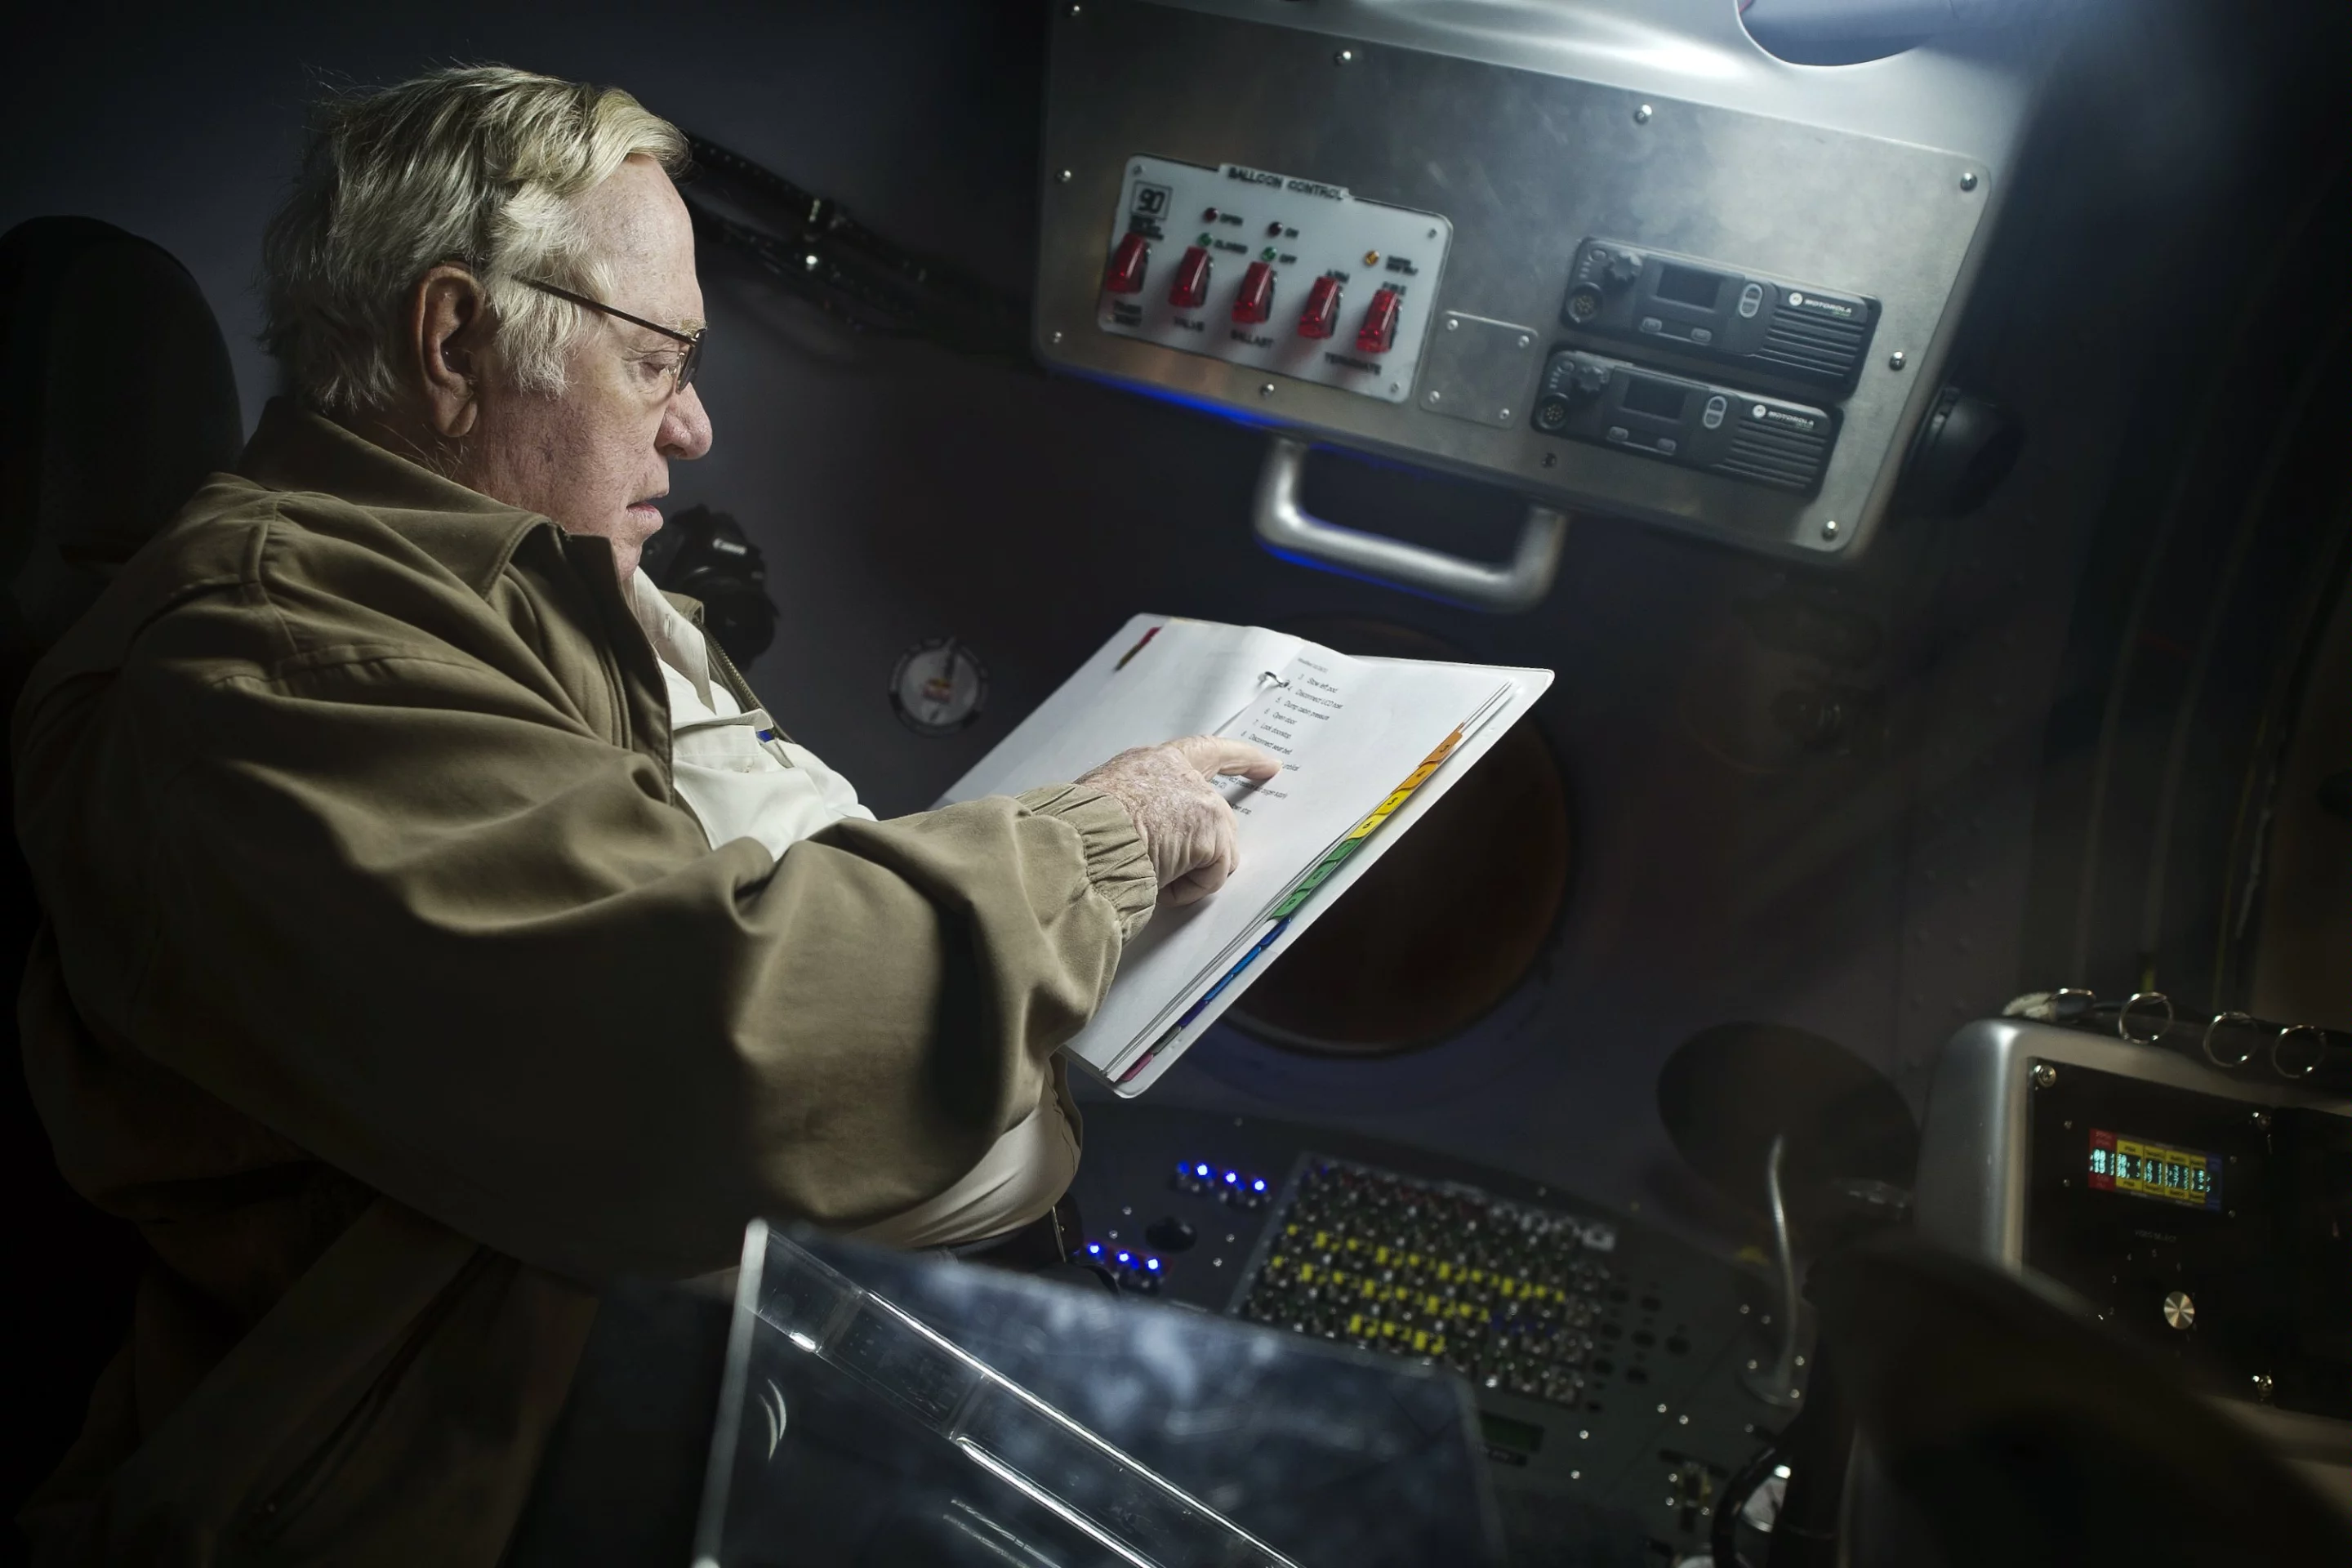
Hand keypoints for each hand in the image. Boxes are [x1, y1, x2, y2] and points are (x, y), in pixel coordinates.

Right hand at [1075, 736, 1281, 906]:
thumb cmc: (1082, 825)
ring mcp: (1202, 801)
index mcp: (1153, 763)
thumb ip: (1133, 807)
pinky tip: (1162, 884)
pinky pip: (1214, 874)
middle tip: (1177, 873)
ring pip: (1218, 850)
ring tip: (1152, 875)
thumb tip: (1134, 835)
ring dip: (1189, 873)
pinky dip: (1190, 889)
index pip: (1205, 751)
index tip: (1266, 764)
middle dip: (1208, 850)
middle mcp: (1183, 775)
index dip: (1239, 758)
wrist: (1084, 837)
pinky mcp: (1211, 831)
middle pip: (1217, 817)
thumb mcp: (1104, 802)